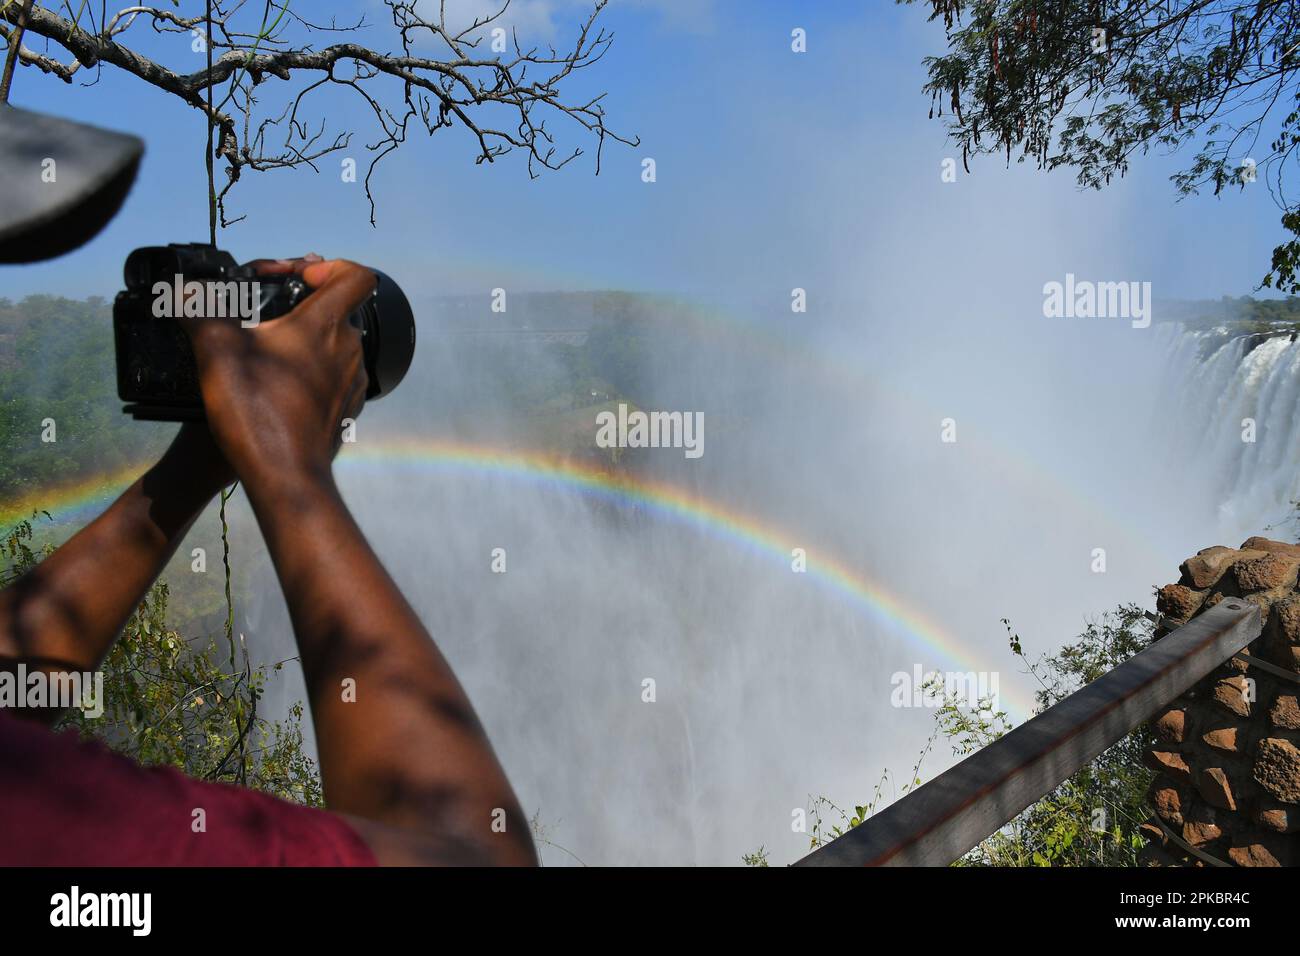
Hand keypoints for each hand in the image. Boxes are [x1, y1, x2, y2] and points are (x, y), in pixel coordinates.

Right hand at [178, 256, 376, 488]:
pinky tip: (276, 384)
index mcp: (326, 326)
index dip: (330, 266)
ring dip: (303, 340)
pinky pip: (332, 376)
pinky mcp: (346, 408)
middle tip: (264, 314)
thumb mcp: (215, 351)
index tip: (297, 277)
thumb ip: (200, 311)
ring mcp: (352, 381)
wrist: (286, 477)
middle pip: (338, 309)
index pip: (357, 275)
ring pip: (334, 344)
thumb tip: (182, 290)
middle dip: (302, 304)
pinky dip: (308, 371)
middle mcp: (349, 350)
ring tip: (264, 351)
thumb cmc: (257, 412)